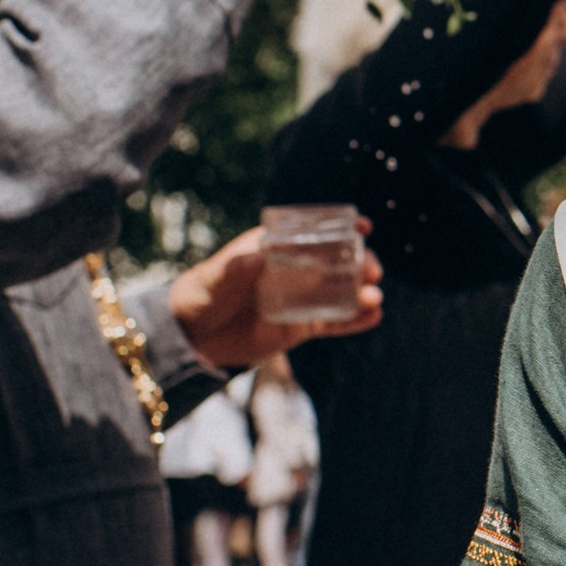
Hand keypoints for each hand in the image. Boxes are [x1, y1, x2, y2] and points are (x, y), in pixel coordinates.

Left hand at [169, 223, 380, 366]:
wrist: (190, 338)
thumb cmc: (200, 296)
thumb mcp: (214, 278)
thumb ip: (234, 268)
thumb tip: (256, 257)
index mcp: (275, 248)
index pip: (313, 233)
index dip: (341, 228)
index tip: (362, 227)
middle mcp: (294, 270)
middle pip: (336, 262)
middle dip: (359, 262)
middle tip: (371, 270)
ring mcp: (299, 299)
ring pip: (340, 292)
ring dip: (361, 292)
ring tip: (374, 299)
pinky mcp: (300, 327)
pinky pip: (333, 321)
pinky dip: (354, 320)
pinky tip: (374, 316)